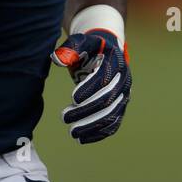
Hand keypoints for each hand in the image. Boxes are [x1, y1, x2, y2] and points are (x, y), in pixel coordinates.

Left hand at [51, 29, 130, 143]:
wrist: (105, 53)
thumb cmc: (90, 48)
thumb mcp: (80, 42)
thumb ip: (70, 48)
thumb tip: (57, 59)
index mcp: (116, 61)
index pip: (106, 79)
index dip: (91, 89)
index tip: (73, 97)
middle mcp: (124, 80)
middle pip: (108, 100)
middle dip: (86, 110)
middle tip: (64, 117)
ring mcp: (124, 95)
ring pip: (112, 115)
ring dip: (92, 126)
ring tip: (72, 132)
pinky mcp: (120, 107)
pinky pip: (113, 124)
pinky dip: (99, 134)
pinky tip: (82, 139)